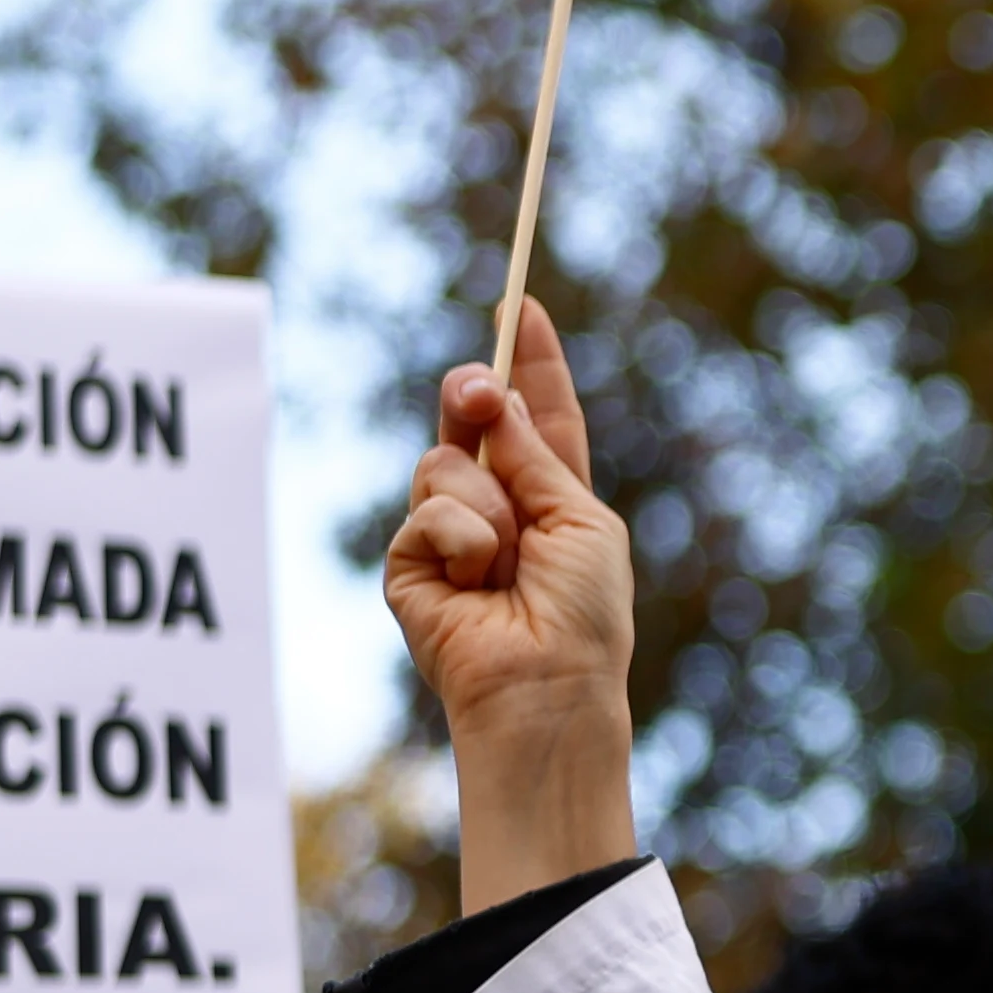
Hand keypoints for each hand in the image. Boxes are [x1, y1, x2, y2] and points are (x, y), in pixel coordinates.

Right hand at [382, 297, 638, 902]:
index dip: (530, 362)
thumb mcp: (578, 518)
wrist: (545, 686)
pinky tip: (476, 583)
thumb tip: (491, 395)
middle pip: (471, 418)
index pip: (536, 414)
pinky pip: (425, 512)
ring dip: (486, 505)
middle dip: (476, 392)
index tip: (521, 306)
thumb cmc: (582, 614)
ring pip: (442, 462)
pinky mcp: (410, 564)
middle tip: (478, 388)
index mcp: (553, 494)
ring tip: (507, 562)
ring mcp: (448, 534)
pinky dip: (460, 540)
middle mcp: (498, 505)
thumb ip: (534, 455)